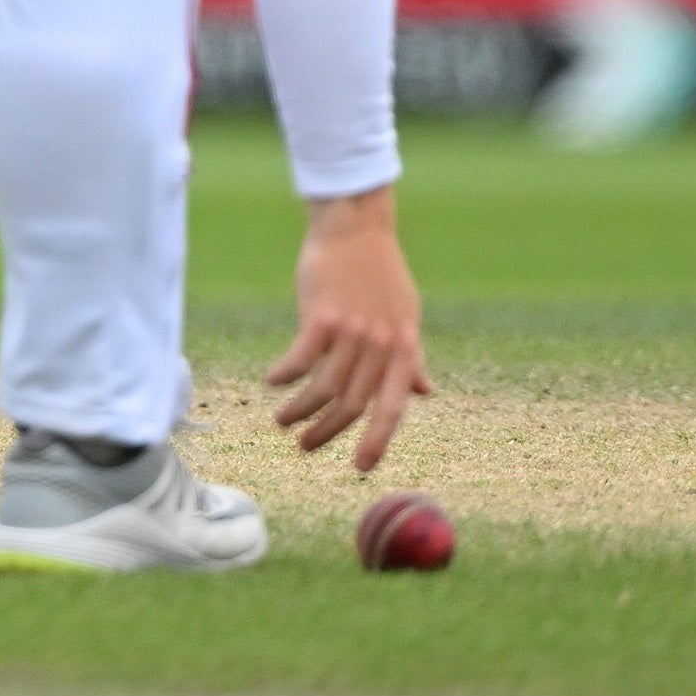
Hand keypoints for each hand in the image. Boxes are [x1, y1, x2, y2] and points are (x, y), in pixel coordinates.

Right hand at [268, 185, 430, 470]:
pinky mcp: (322, 315)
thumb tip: (424, 392)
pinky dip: (286, 374)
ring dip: (300, 409)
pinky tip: (272, 381)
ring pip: (324, 386)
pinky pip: (302, 357)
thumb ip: (411, 358)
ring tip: (281, 420)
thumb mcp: (406, 316)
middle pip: (352, 403)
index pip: (392, 407)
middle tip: (305, 447)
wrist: (355, 229)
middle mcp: (381, 346)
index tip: (361, 466)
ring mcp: (352, 331)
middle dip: (327, 431)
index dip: (377, 440)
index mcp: (404, 350)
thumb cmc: (380, 273)